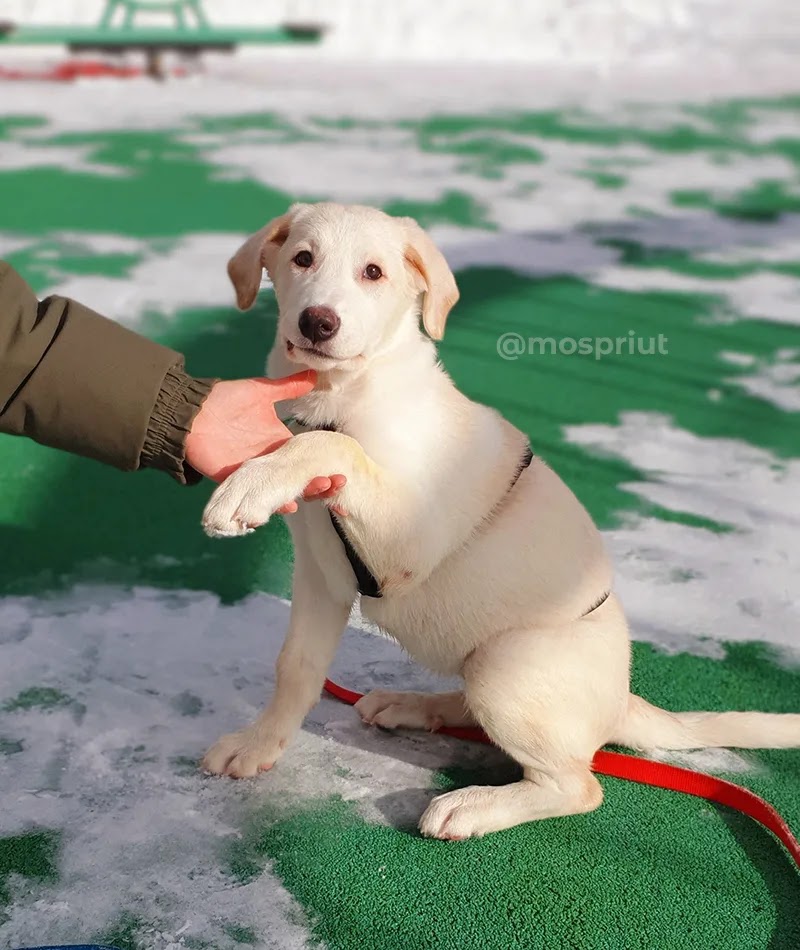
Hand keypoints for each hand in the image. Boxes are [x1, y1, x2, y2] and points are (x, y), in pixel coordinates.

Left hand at [185, 371, 345, 510]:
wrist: (190, 413)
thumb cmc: (224, 399)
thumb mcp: (260, 390)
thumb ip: (288, 387)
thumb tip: (315, 375)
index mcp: (278, 440)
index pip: (306, 456)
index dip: (324, 462)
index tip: (343, 467)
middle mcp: (270, 461)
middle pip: (300, 477)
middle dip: (321, 482)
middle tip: (337, 481)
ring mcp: (255, 474)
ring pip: (284, 491)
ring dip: (304, 494)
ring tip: (321, 490)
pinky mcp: (237, 483)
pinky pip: (257, 500)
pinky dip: (273, 506)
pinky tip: (289, 506)